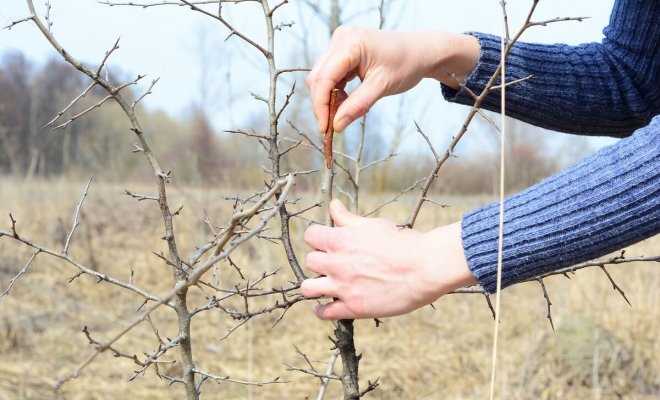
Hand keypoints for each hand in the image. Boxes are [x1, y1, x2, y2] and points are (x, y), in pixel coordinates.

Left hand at [301, 200, 475, 319]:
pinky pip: (324, 312)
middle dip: (319, 260)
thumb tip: (333, 204)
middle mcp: (337, 263)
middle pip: (309, 261)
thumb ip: (348, 218)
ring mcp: (343, 287)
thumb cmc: (402, 242)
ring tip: (324, 285)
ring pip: (307, 288)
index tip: (327, 242)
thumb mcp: (373, 224)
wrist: (425, 267)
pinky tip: (325, 306)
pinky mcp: (353, 307)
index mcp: (341, 240)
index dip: (318, 237)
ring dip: (313, 286)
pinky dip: (321, 310)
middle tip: (333, 263)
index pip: (311, 235)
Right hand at [306, 27, 478, 132]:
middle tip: (332, 126)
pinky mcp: (342, 49)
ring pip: (321, 76)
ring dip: (327, 98)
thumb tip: (336, 126)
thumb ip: (357, 106)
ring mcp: (340, 42)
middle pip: (318, 77)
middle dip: (323, 103)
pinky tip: (345, 101)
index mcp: (351, 44)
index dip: (321, 105)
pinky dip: (334, 90)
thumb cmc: (406, 65)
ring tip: (342, 113)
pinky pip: (329, 73)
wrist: (420, 51)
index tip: (325, 128)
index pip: (324, 78)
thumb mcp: (382, 87)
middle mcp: (341, 38)